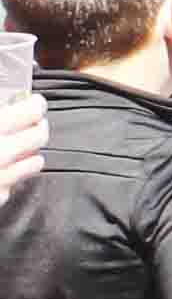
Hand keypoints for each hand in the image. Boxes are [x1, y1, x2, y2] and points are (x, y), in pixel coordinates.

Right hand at [0, 85, 41, 199]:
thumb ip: (2, 114)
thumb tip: (13, 103)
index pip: (31, 111)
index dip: (35, 104)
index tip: (35, 102)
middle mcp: (0, 153)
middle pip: (40, 135)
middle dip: (38, 126)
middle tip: (34, 122)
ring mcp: (2, 178)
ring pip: (36, 161)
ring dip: (31, 151)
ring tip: (19, 144)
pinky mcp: (0, 196)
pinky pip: (18, 181)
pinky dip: (16, 172)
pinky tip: (5, 167)